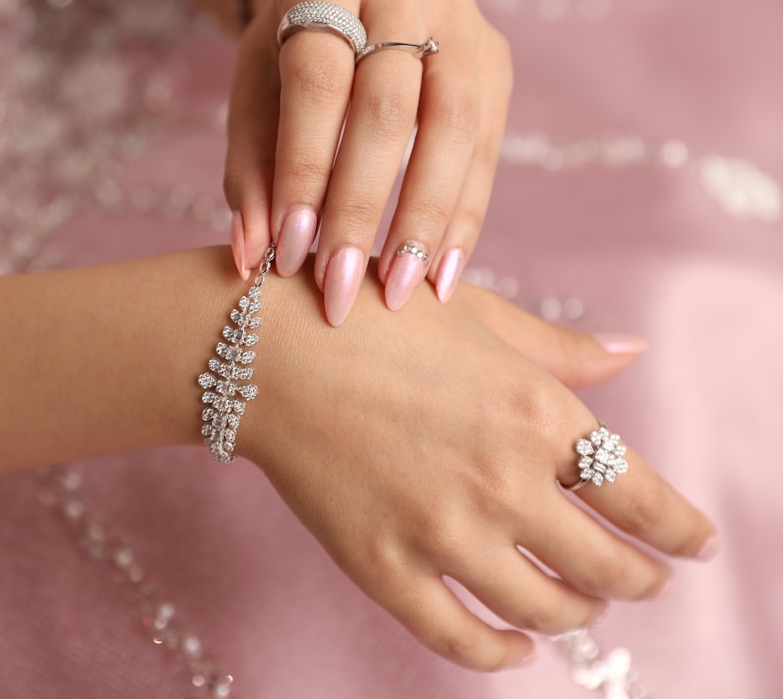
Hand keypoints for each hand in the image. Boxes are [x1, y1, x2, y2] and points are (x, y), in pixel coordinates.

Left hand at [224, 0, 512, 323]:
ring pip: (453, 126)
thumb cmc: (289, 49)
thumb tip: (254, 258)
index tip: (289, 255)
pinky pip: (487, 145)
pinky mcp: (496, 55)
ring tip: (402, 292)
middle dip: (363, 207)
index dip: (304, 170)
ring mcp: (461, 15)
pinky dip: (464, 215)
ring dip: (426, 220)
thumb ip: (251, 168)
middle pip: (390, 105)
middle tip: (341, 289)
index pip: (318, 81)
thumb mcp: (253, 90)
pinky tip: (441, 272)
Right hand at [242, 264, 715, 670]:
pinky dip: (501, 653)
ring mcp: (444, 532)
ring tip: (584, 605)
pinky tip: (517, 646)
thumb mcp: (481, 315)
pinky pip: (461, 637)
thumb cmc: (378, 314)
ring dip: (578, 613)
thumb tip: (633, 351)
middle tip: (647, 580)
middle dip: (640, 580)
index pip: (640, 497)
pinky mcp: (386, 568)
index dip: (681, 529)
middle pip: (606, 567)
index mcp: (536, 410)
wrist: (269, 346)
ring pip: (543, 609)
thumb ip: (561, 349)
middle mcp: (503, 479)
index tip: (698, 544)